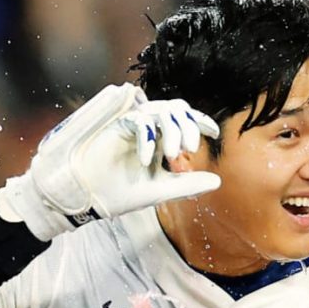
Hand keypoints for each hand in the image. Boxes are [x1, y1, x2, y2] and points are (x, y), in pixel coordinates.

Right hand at [0, 85, 219, 240]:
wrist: (91, 198)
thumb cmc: (122, 193)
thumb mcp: (161, 190)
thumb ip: (187, 184)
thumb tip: (218, 181)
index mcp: (160, 140)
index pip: (184, 122)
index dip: (200, 122)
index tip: (215, 134)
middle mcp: (148, 129)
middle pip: (175, 109)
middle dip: (188, 124)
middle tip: (191, 149)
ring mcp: (133, 126)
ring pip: (160, 110)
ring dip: (172, 129)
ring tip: (175, 154)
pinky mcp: (117, 126)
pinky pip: (139, 122)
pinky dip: (147, 139)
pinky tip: (147, 161)